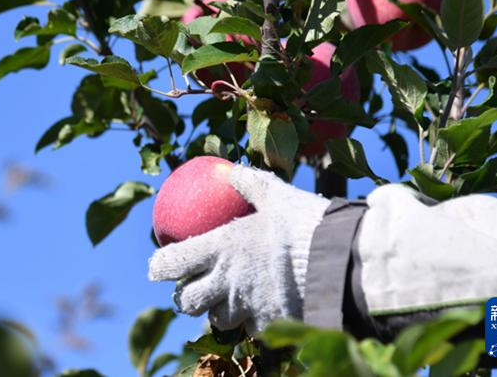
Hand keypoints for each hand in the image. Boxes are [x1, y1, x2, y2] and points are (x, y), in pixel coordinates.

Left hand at [148, 165, 327, 334]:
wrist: (339, 263)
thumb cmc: (305, 223)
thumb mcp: (276, 196)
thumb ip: (250, 184)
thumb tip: (231, 170)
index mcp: (223, 247)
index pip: (176, 262)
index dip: (160, 266)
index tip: (156, 266)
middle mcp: (228, 281)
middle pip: (188, 303)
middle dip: (184, 298)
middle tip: (190, 289)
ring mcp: (247, 307)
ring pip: (219, 319)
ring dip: (219, 311)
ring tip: (228, 299)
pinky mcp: (270, 324)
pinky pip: (253, 326)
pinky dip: (253, 318)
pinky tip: (265, 305)